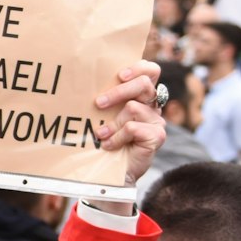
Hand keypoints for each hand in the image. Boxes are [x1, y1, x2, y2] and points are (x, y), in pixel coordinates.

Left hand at [93, 60, 166, 187]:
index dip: (138, 68)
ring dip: (112, 122)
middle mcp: (153, 105)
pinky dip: (117, 137)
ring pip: (133, 107)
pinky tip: (109, 145)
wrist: (113, 172)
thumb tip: (83, 80)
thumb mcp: (104, 115)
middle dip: (118, 91)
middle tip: (98, 103)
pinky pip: (133, 127)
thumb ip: (105, 99)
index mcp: (142, 95)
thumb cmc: (105, 140)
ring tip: (101, 134)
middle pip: (144, 84)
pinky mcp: (157, 136)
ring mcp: (157, 121)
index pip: (150, 71)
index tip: (119, 75)